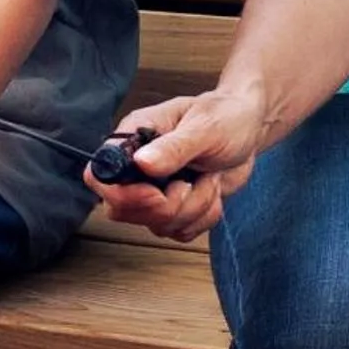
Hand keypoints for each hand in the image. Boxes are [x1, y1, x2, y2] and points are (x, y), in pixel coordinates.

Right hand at [85, 90, 264, 242]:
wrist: (249, 130)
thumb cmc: (225, 116)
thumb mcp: (204, 127)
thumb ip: (173, 147)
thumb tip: (142, 163)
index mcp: (133, 139)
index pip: (99, 175)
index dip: (121, 194)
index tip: (157, 193)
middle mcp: (136, 168)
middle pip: (122, 210)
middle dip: (165, 207)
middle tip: (191, 183)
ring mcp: (154, 191)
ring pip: (156, 225)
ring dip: (193, 208)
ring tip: (209, 178)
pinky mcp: (175, 209)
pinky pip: (180, 232)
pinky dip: (204, 217)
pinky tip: (212, 191)